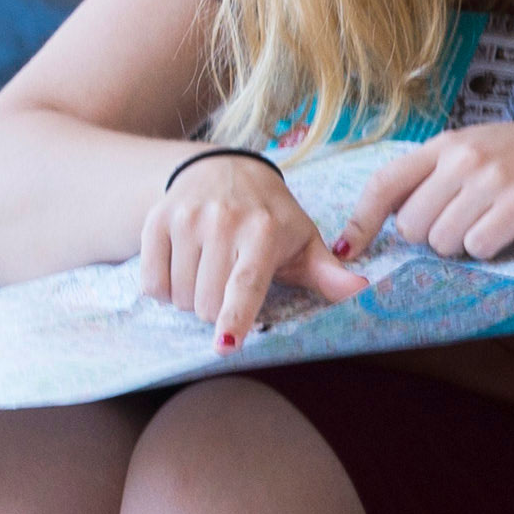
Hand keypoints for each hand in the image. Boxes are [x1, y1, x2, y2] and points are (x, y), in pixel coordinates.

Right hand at [135, 151, 369, 351]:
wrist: (224, 168)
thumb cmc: (271, 215)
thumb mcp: (304, 239)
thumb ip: (329, 272)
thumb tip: (362, 289)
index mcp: (263, 231)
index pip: (245, 283)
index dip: (234, 318)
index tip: (225, 346)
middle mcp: (222, 221)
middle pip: (208, 303)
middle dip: (218, 311)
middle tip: (230, 284)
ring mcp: (186, 219)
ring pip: (180, 296)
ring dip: (192, 300)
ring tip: (209, 273)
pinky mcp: (157, 220)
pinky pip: (152, 282)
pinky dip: (164, 289)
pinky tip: (184, 268)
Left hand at [339, 116, 513, 260]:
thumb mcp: (488, 154)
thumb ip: (444, 178)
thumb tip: (399, 220)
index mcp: (449, 145)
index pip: (384, 184)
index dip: (361, 222)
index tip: (349, 250)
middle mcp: (464, 157)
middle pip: (414, 227)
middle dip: (436, 241)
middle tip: (473, 231)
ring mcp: (493, 177)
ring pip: (444, 242)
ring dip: (468, 248)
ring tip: (500, 228)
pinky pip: (481, 246)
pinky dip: (494, 251)